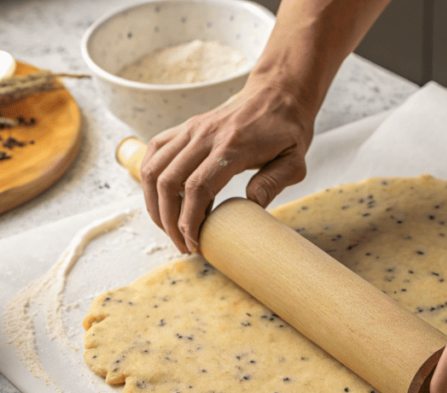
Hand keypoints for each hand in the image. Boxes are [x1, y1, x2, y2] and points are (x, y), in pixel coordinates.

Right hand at [139, 81, 314, 252]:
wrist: (276, 93)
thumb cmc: (286, 130)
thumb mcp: (296, 159)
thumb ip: (276, 181)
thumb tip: (252, 202)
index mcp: (233, 145)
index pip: (198, 186)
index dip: (189, 220)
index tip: (194, 243)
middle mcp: (206, 135)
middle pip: (168, 181)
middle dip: (168, 221)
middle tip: (182, 245)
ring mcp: (191, 129)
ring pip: (153, 169)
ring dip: (154, 204)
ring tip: (168, 227)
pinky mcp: (184, 128)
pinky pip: (154, 153)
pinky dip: (150, 179)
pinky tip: (161, 198)